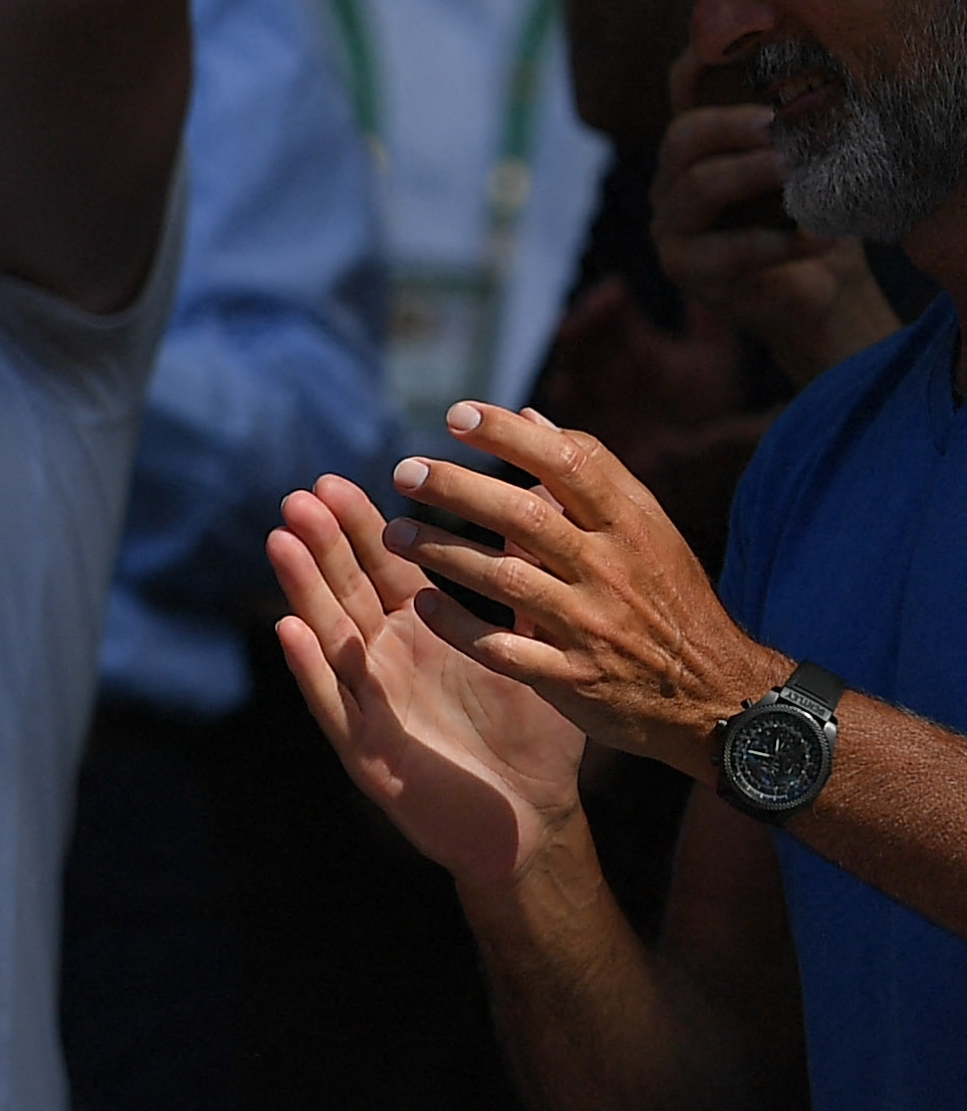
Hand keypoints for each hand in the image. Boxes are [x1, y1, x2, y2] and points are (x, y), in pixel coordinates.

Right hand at [271, 473, 585, 883]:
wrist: (533, 821)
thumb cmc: (534, 739)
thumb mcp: (531, 652)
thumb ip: (522, 591)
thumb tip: (530, 519)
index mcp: (421, 633)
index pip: (382, 568)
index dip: (357, 528)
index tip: (332, 482)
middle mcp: (385, 660)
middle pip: (346, 592)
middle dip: (321, 545)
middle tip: (299, 497)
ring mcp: (370, 703)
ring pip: (329, 636)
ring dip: (303, 590)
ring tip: (281, 542)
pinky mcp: (366, 749)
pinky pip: (334, 703)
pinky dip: (311, 667)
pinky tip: (290, 631)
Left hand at [380, 401, 790, 772]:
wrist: (717, 696)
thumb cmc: (668, 599)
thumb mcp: (647, 532)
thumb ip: (590, 478)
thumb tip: (531, 419)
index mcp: (631, 525)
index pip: (569, 463)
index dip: (510, 436)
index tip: (456, 415)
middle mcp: (610, 569)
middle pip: (524, 516)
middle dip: (458, 488)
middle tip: (403, 471)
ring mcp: (591, 624)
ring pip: (504, 578)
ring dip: (442, 553)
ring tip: (394, 535)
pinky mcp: (572, 676)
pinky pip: (502, 647)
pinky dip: (458, 625)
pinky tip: (421, 603)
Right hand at [653, 46, 898, 382]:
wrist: (821, 286)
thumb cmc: (812, 215)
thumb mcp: (806, 161)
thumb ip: (800, 124)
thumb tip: (824, 81)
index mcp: (700, 142)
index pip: (683, 86)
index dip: (703, 59)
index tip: (744, 36)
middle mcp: (673, 178)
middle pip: (682, 135)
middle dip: (732, 125)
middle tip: (778, 123)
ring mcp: (672, 225)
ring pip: (698, 187)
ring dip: (752, 174)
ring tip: (796, 172)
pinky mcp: (685, 269)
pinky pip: (727, 250)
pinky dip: (780, 243)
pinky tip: (820, 237)